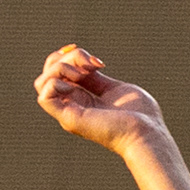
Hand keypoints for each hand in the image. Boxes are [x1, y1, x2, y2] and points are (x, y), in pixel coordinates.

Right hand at [35, 43, 166, 151]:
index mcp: (82, 99)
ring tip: (84, 73)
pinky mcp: (69, 118)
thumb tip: (82, 65)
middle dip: (66, 58)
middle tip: (93, 64)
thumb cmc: (139, 115)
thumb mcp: (113, 88)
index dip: (67, 57)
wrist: (147, 132)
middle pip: (49, 73)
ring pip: (42, 82)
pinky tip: (75, 84)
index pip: (59, 73)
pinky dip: (55, 83)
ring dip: (60, 67)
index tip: (92, 57)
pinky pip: (44, 98)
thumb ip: (94, 79)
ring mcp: (69, 112)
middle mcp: (72, 105)